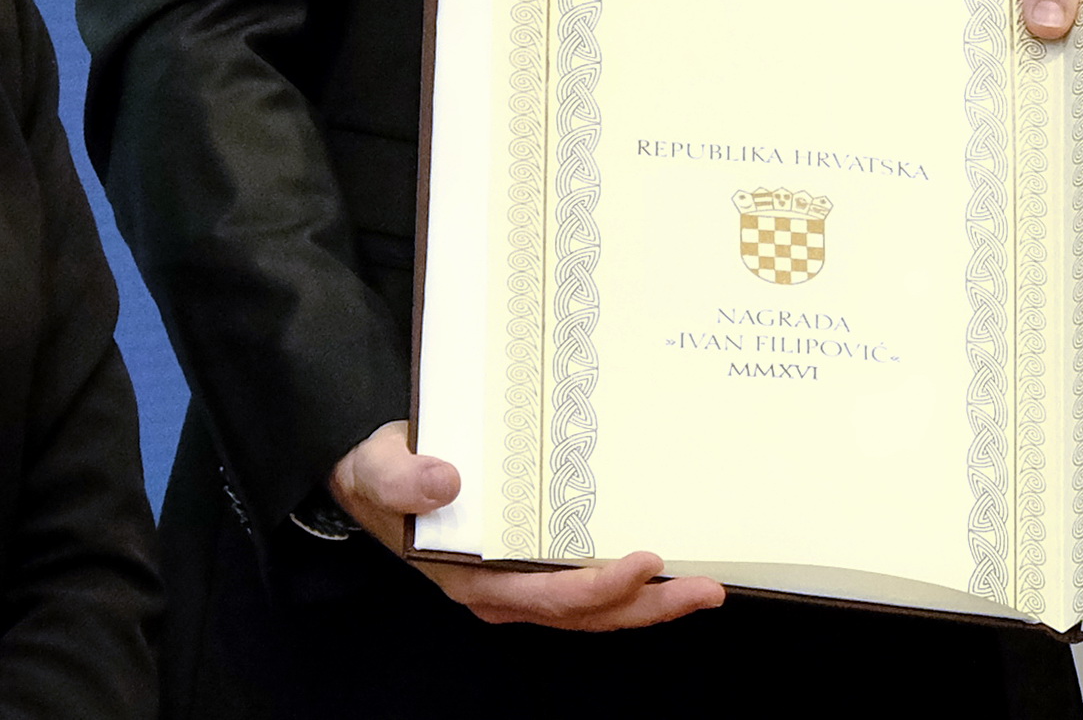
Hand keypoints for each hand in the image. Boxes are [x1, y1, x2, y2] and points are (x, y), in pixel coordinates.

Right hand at [328, 421, 726, 629]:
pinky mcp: (533, 567)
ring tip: (705, 589)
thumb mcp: (380, 469)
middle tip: (707, 589)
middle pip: (587, 612)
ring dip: (650, 603)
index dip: (598, 585)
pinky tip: (667, 574)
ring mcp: (521, 585)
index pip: (548, 593)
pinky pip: (588, 589)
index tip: (645, 561)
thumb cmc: (384, 476)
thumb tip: (446, 480)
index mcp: (474, 578)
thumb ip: (404, 478)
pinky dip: (630, 588)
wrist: (375, 482)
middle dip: (648, 606)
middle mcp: (504, 592)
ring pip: (595, 609)